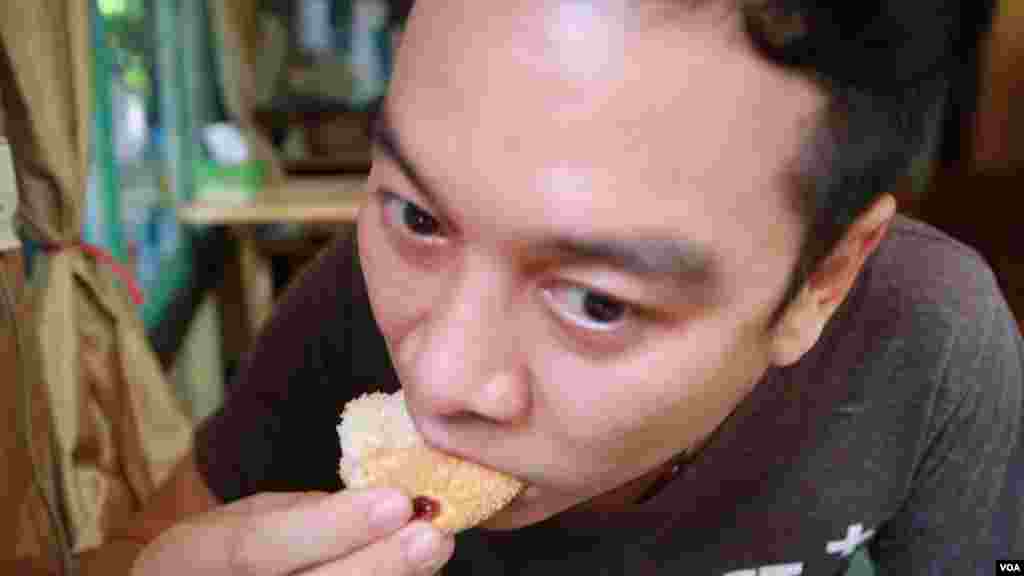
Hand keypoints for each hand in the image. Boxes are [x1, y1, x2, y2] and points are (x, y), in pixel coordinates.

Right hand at [132, 488, 454, 574]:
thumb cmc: (221, 558)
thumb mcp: (241, 521)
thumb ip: (301, 516)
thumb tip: (382, 503)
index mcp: (186, 560)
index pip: (257, 549)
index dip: (328, 527)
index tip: (396, 500)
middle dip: (376, 565)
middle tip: (431, 535)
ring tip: (434, 552)